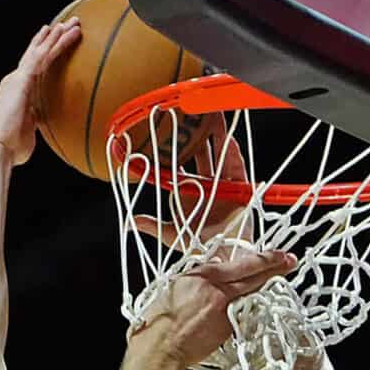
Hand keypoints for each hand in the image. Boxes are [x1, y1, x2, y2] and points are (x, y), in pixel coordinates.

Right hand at [0, 21, 82, 166]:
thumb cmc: (10, 147)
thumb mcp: (27, 131)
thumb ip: (34, 123)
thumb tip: (40, 125)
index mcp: (18, 93)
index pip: (33, 69)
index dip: (42, 53)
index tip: (52, 41)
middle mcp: (16, 81)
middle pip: (37, 54)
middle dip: (51, 38)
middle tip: (66, 24)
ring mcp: (18, 79)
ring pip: (40, 51)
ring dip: (56, 36)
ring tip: (71, 23)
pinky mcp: (21, 80)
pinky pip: (40, 57)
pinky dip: (52, 43)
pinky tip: (62, 32)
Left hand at [131, 116, 253, 247]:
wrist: (221, 257)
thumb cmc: (197, 247)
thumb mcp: (169, 234)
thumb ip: (151, 225)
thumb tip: (129, 223)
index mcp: (188, 190)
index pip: (182, 163)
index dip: (177, 146)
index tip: (171, 128)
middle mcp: (207, 184)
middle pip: (203, 153)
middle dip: (200, 133)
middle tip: (196, 112)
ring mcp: (224, 185)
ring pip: (220, 155)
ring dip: (218, 136)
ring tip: (214, 116)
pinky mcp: (240, 189)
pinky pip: (236, 167)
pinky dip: (232, 154)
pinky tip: (228, 139)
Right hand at [133, 242, 298, 366]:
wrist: (161, 348)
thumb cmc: (158, 319)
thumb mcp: (174, 286)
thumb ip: (196, 278)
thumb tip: (209, 274)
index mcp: (203, 275)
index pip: (243, 263)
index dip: (265, 258)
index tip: (279, 254)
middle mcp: (218, 290)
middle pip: (255, 277)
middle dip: (275, 268)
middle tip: (290, 262)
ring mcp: (225, 310)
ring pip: (250, 296)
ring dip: (263, 288)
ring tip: (276, 281)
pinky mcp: (227, 329)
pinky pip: (241, 316)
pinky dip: (246, 311)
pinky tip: (252, 309)